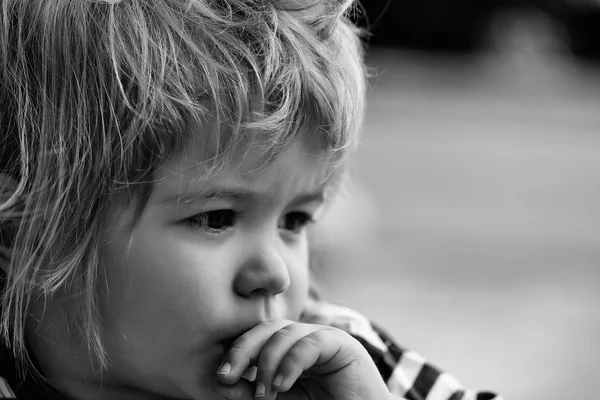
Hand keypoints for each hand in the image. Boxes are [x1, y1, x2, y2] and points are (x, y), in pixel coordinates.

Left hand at [214, 319, 392, 399]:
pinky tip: (282, 385)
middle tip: (227, 376)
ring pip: (286, 333)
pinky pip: (311, 342)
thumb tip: (222, 384)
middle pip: (268, 328)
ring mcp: (324, 338)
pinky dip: (292, 362)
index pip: (258, 338)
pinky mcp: (343, 344)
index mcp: (289, 351)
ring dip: (268, 363)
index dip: (237, 352)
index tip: (221, 377)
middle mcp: (305, 339)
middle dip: (244, 350)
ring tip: (265, 394)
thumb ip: (255, 392)